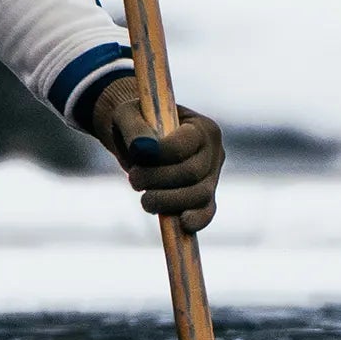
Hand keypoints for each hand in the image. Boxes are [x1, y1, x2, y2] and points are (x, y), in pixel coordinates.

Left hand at [91, 82, 222, 231]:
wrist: (140, 142)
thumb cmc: (136, 124)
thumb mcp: (127, 115)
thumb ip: (134, 127)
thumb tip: (143, 148)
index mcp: (200, 126)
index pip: (186, 144)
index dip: (161, 154)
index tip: (137, 156)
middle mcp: (213, 151)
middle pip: (192, 173)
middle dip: (159, 180)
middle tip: (133, 179)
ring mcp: (212, 176)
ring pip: (199, 195)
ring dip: (168, 201)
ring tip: (145, 200)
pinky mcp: (206, 198)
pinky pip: (206, 212)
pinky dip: (196, 220)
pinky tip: (181, 224)